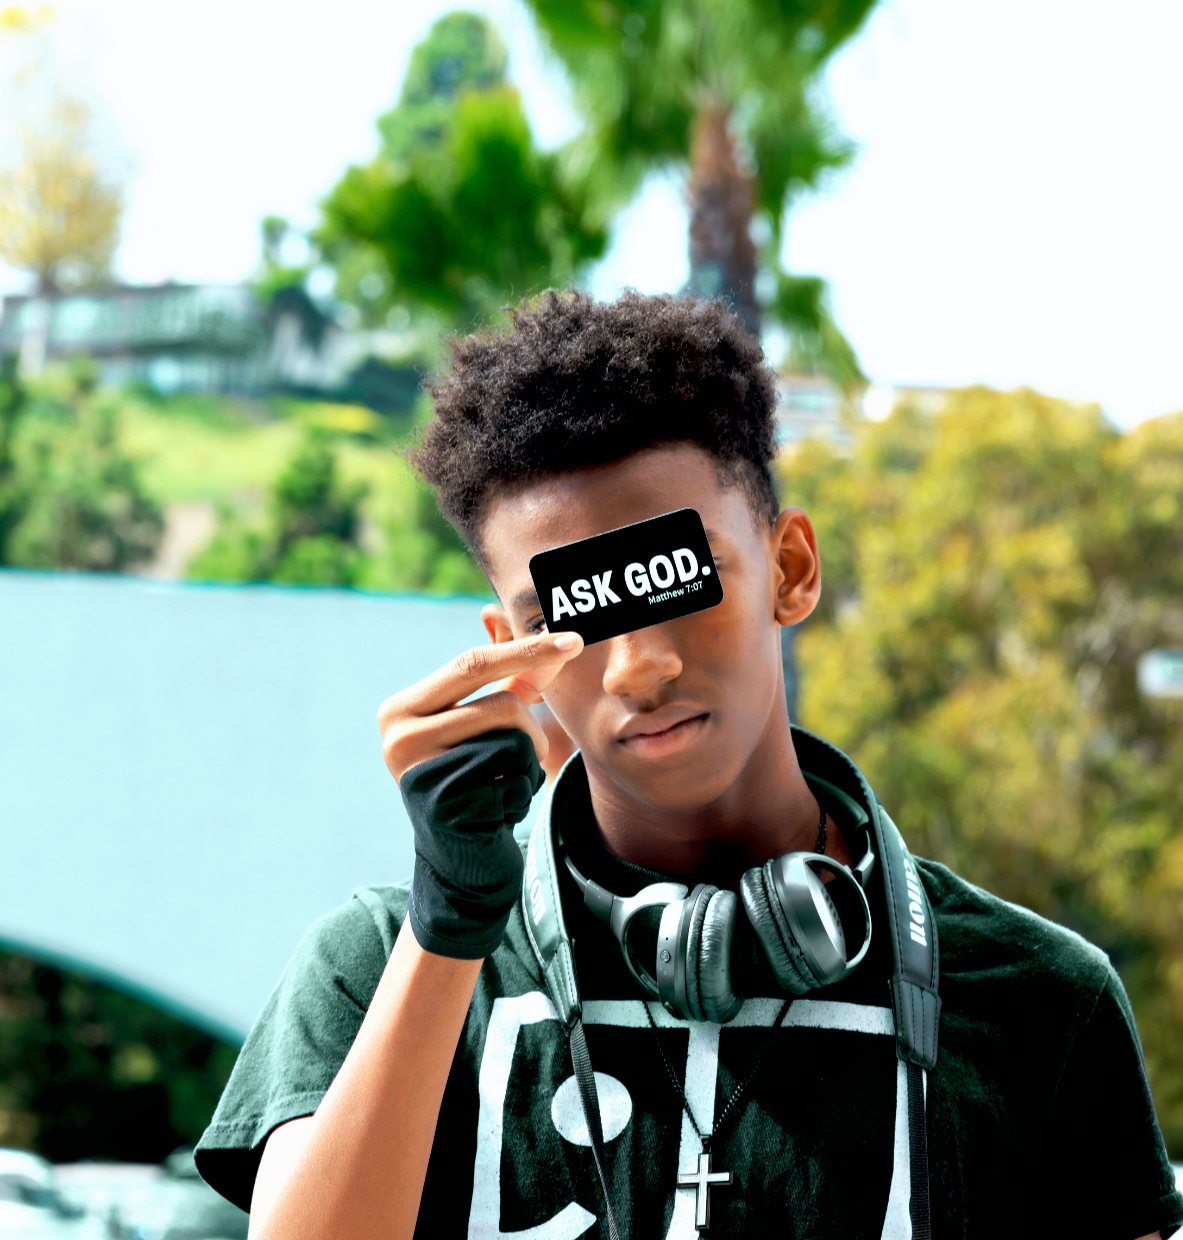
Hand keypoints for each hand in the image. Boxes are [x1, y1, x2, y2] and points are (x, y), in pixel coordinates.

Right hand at [377, 632, 583, 958]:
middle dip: (532, 722)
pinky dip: (519, 791)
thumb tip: (495, 613)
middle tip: (539, 744)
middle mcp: (397, 737)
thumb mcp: (481, 722)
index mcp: (401, 707)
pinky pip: (513, 781)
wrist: (459, 858)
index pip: (472, 663)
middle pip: (501, 705)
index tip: (574, 640)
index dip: (527, 649)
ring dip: (526, 762)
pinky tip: (498, 806)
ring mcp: (417, 775)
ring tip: (503, 780)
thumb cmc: (473, 778)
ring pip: (513, 742)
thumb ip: (496, 672)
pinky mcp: (443, 809)